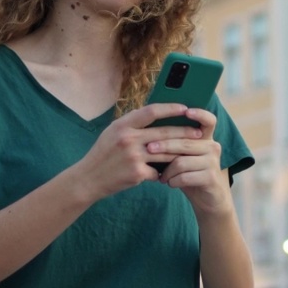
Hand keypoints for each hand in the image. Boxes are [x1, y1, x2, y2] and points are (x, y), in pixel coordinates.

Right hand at [79, 103, 204, 199]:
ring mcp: (133, 156)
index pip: (151, 111)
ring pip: (166, 153)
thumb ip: (132, 123)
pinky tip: (168, 174)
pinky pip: (158, 171)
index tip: (185, 108)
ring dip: (179, 154)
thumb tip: (155, 113)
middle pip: (164, 133)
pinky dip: (163, 173)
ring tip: (191, 152)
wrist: (88, 178)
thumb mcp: (112, 132)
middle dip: (185, 133)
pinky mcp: (137, 173)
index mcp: (123, 125)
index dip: (170, 109)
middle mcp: (128, 139)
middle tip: (199, 133)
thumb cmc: (103, 153)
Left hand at [145, 108, 229, 215]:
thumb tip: (150, 129)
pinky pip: (185, 176)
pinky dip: (173, 181)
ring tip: (161, 176)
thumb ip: (175, 143)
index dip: (199, 114)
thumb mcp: (184, 156)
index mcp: (206, 138)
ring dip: (167, 170)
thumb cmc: (190, 173)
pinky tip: (169, 183)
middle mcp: (213, 147)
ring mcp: (213, 162)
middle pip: (185, 142)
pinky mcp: (211, 178)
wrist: (207, 198)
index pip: (209, 120)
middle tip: (149, 149)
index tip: (186, 111)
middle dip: (164, 145)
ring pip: (182, 161)